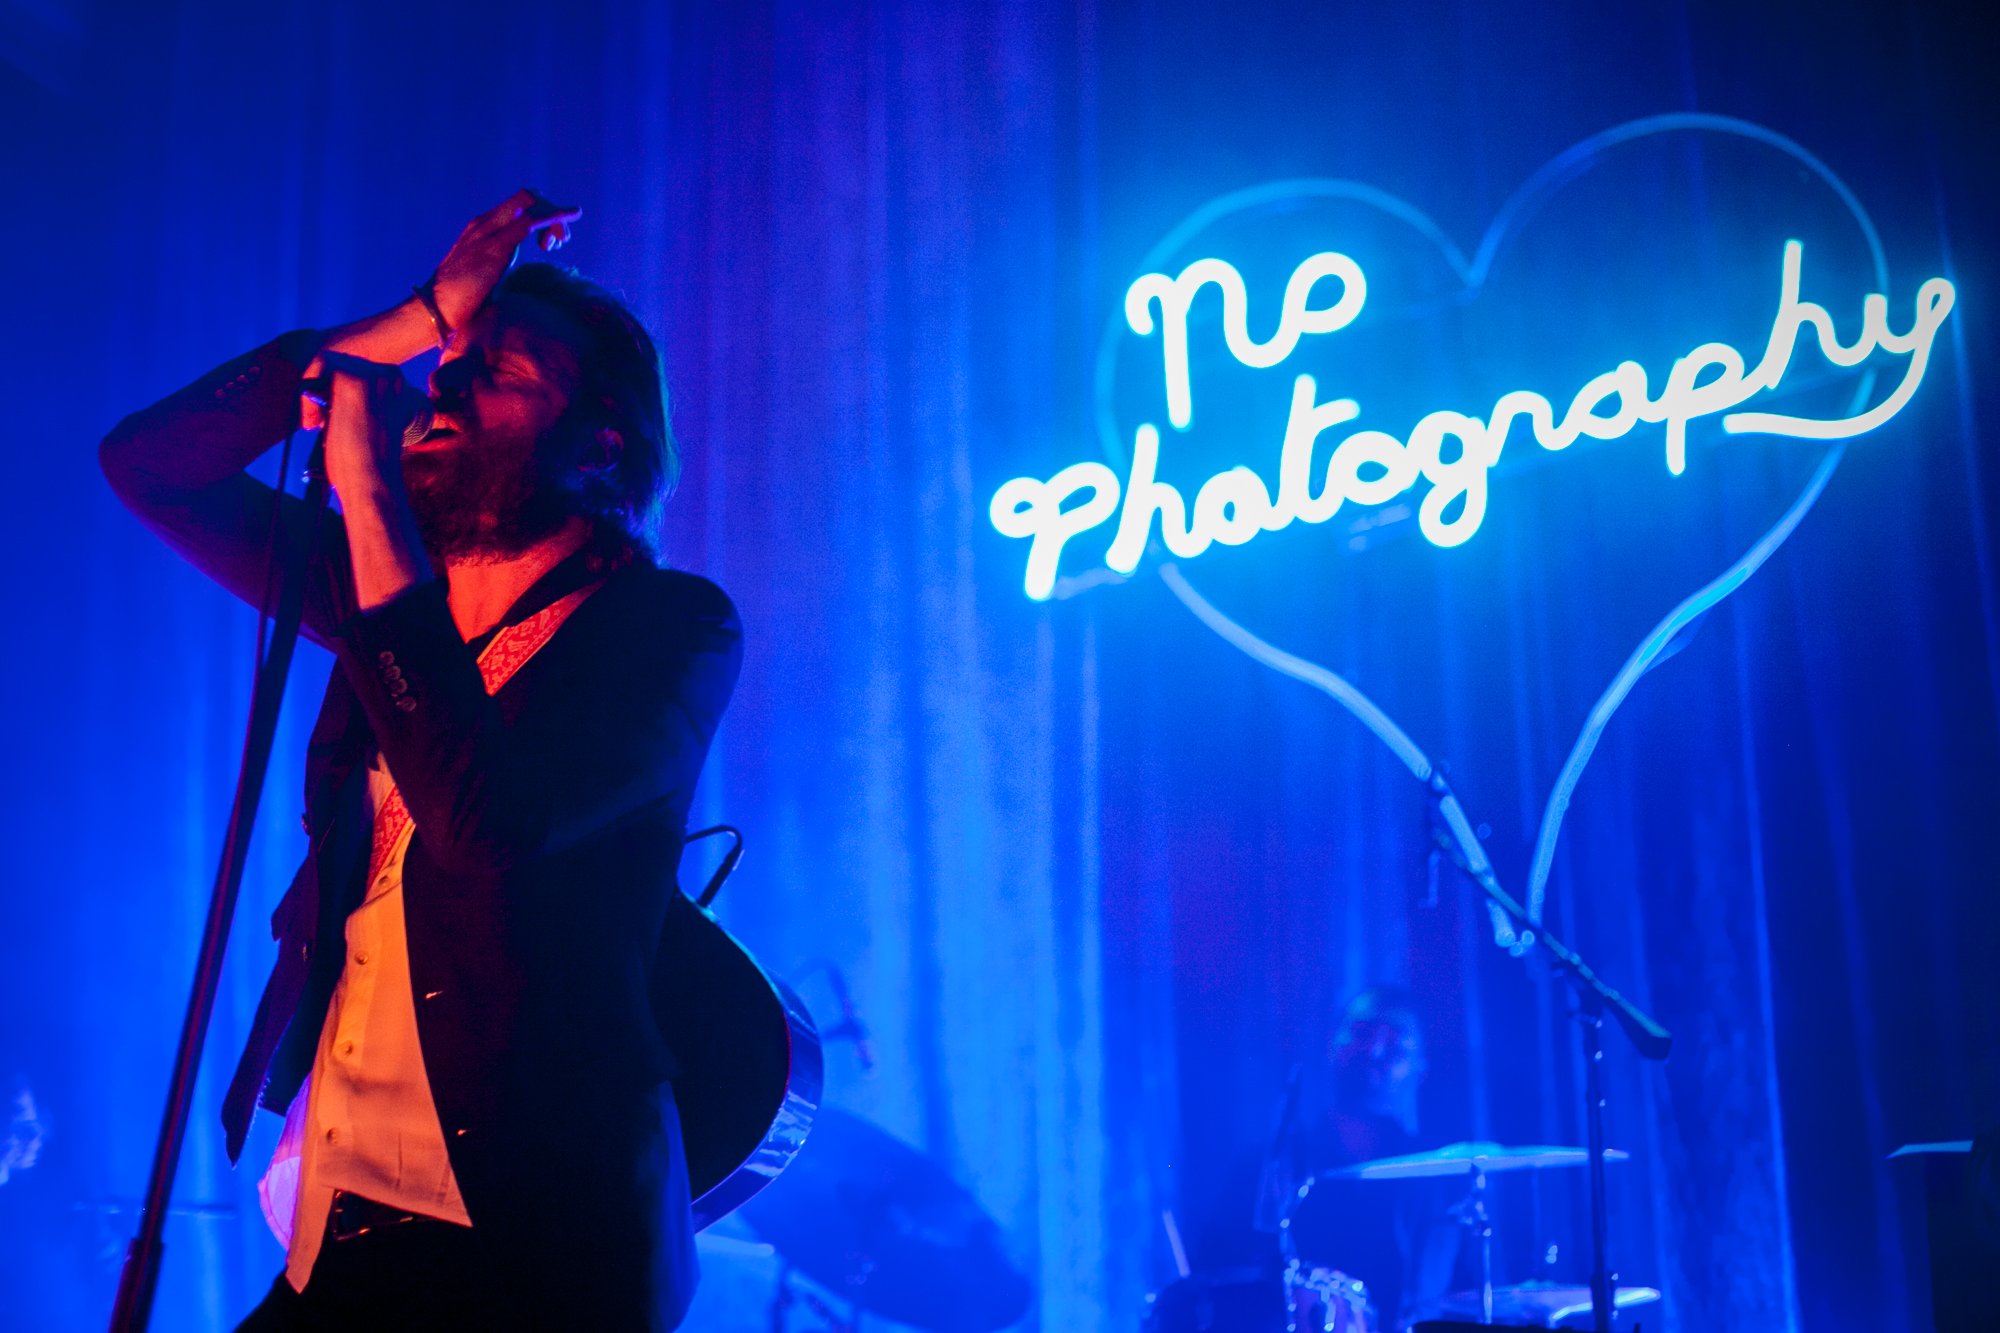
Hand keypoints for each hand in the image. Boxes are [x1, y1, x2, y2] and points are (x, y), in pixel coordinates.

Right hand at [299, 189, 580, 426]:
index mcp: (480, 230)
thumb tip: (518, 286)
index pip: (516, 208)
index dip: (539, 218)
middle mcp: (484, 224)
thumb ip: (499, 270)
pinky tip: (568, 223)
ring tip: (561, 240)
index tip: (550, 245)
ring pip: (532, 205)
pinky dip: (554, 218)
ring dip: (555, 217)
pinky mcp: (496, 247)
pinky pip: (530, 221)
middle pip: (527, 199)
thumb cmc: (457, 304)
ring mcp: (488, 232)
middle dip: (551, 212)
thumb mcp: (485, 279)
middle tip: (559, 240)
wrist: (434, 312)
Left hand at [320, 351, 425, 500]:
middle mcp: (390, 376)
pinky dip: (308, 393)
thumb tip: (323, 388)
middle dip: (323, 388)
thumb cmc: (370, 464)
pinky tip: (314, 421)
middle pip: (342, 362)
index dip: (334, 391)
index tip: (326, 422)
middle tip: (317, 423)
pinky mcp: (353, 380)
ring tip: (315, 422)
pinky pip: (319, 365)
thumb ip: (356, 404)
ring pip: (329, 361)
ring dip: (314, 389)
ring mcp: (374, 375)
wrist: (374, 481)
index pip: (356, 370)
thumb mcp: (369, 427)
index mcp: (399, 387)